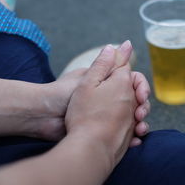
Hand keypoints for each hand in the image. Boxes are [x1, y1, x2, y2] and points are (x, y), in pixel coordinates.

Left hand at [32, 43, 150, 143]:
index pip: (131, 82)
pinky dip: (131, 137)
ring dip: (139, 123)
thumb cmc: (63, 94)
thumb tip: (127, 42)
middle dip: (141, 107)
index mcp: (105, 83)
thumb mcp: (89, 77)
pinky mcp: (102, 132)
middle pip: (134, 101)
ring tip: (139, 130)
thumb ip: (109, 63)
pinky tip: (134, 141)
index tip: (141, 96)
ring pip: (131, 118)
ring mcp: (106, 116)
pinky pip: (122, 134)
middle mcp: (108, 98)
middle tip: (140, 115)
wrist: (43, 118)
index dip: (140, 88)